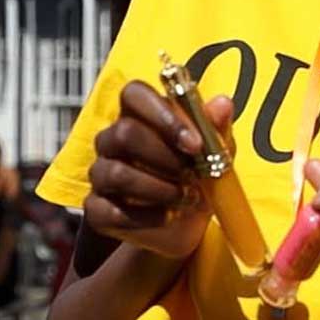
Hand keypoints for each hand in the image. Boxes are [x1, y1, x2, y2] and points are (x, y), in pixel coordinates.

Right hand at [82, 80, 233, 259]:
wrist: (184, 225)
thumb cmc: (196, 176)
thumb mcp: (214, 152)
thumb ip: (215, 126)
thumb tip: (223, 103)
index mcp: (140, 115)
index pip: (134, 93)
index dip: (162, 114)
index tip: (194, 142)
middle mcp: (113, 140)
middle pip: (124, 132)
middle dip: (165, 156)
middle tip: (193, 174)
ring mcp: (101, 174)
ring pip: (117, 173)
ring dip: (159, 189)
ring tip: (187, 198)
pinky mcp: (97, 209)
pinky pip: (110, 211)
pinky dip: (146, 217)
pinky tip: (168, 216)